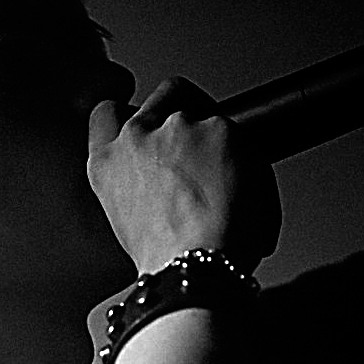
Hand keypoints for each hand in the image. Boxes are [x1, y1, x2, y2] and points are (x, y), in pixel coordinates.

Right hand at [87, 76, 279, 273]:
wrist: (193, 269)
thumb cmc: (167, 262)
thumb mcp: (129, 221)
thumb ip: (142, 182)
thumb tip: (171, 178)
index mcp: (108, 163)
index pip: (109, 112)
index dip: (137, 113)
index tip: (153, 121)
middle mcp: (137, 137)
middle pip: (170, 94)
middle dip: (195, 113)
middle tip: (210, 149)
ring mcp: (178, 128)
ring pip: (214, 115)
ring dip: (227, 145)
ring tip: (234, 193)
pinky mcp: (219, 128)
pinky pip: (248, 139)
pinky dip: (256, 167)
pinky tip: (251, 200)